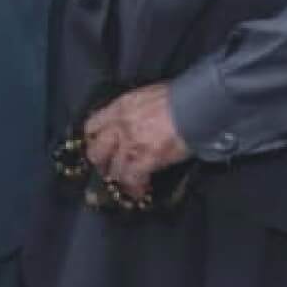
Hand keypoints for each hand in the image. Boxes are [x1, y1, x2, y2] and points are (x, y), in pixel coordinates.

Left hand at [81, 84, 188, 200]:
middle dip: (101, 163)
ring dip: (120, 178)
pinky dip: (135, 187)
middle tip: (108, 168)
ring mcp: (131, 143)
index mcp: (119, 108)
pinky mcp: (147, 158)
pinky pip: (133, 178)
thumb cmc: (177, 97)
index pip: (92, 126)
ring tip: (128, 183)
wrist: (194, 104)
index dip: (93, 140)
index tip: (98, 147)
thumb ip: (132, 110)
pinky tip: (140, 191)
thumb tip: (132, 120)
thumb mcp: (145, 95)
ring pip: (114, 169)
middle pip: (96, 152)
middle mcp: (120, 126)